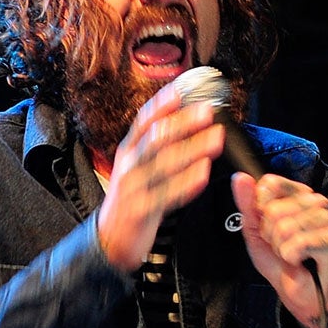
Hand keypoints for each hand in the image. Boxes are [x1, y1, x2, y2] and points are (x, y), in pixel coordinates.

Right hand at [95, 84, 223, 271]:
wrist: (111, 238)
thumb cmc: (135, 197)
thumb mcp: (141, 166)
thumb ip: (160, 146)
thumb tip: (190, 119)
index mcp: (129, 150)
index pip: (144, 120)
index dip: (162, 103)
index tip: (183, 89)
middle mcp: (129, 164)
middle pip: (156, 138)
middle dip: (183, 123)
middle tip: (209, 112)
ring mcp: (132, 186)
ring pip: (162, 163)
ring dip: (192, 149)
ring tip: (216, 139)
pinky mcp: (139, 209)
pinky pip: (165, 195)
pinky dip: (185, 183)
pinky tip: (204, 173)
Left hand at [231, 170, 327, 327]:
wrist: (293, 288)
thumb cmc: (277, 258)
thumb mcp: (254, 229)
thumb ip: (247, 203)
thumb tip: (240, 178)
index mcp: (299, 194)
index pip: (270, 184)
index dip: (260, 209)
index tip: (268, 225)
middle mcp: (317, 202)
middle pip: (274, 210)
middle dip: (270, 234)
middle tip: (281, 244)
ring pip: (285, 228)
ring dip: (281, 248)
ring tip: (291, 253)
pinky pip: (297, 245)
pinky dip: (291, 257)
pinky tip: (300, 260)